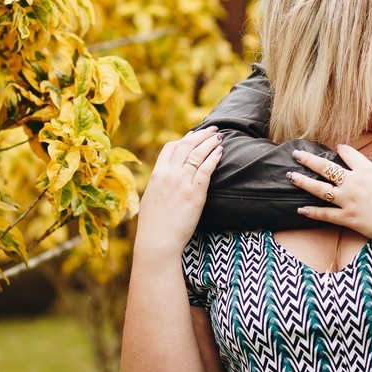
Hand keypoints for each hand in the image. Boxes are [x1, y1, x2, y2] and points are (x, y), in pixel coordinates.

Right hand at [136, 127, 222, 252]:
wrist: (157, 241)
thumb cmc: (153, 224)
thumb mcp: (151, 198)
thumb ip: (159, 184)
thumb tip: (164, 179)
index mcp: (157, 175)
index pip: (170, 148)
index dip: (184, 139)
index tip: (194, 137)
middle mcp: (169, 175)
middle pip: (186, 146)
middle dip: (201, 135)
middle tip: (213, 130)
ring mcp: (182, 183)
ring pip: (197, 154)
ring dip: (210, 143)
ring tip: (219, 138)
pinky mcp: (195, 194)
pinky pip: (206, 169)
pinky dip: (213, 158)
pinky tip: (220, 152)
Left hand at [287, 146, 371, 245]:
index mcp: (367, 170)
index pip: (348, 154)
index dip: (342, 149)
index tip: (337, 148)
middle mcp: (354, 183)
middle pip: (325, 168)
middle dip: (308, 159)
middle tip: (296, 154)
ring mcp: (348, 201)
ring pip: (319, 189)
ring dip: (303, 182)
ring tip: (290, 176)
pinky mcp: (347, 219)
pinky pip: (325, 215)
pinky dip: (312, 212)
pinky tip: (300, 209)